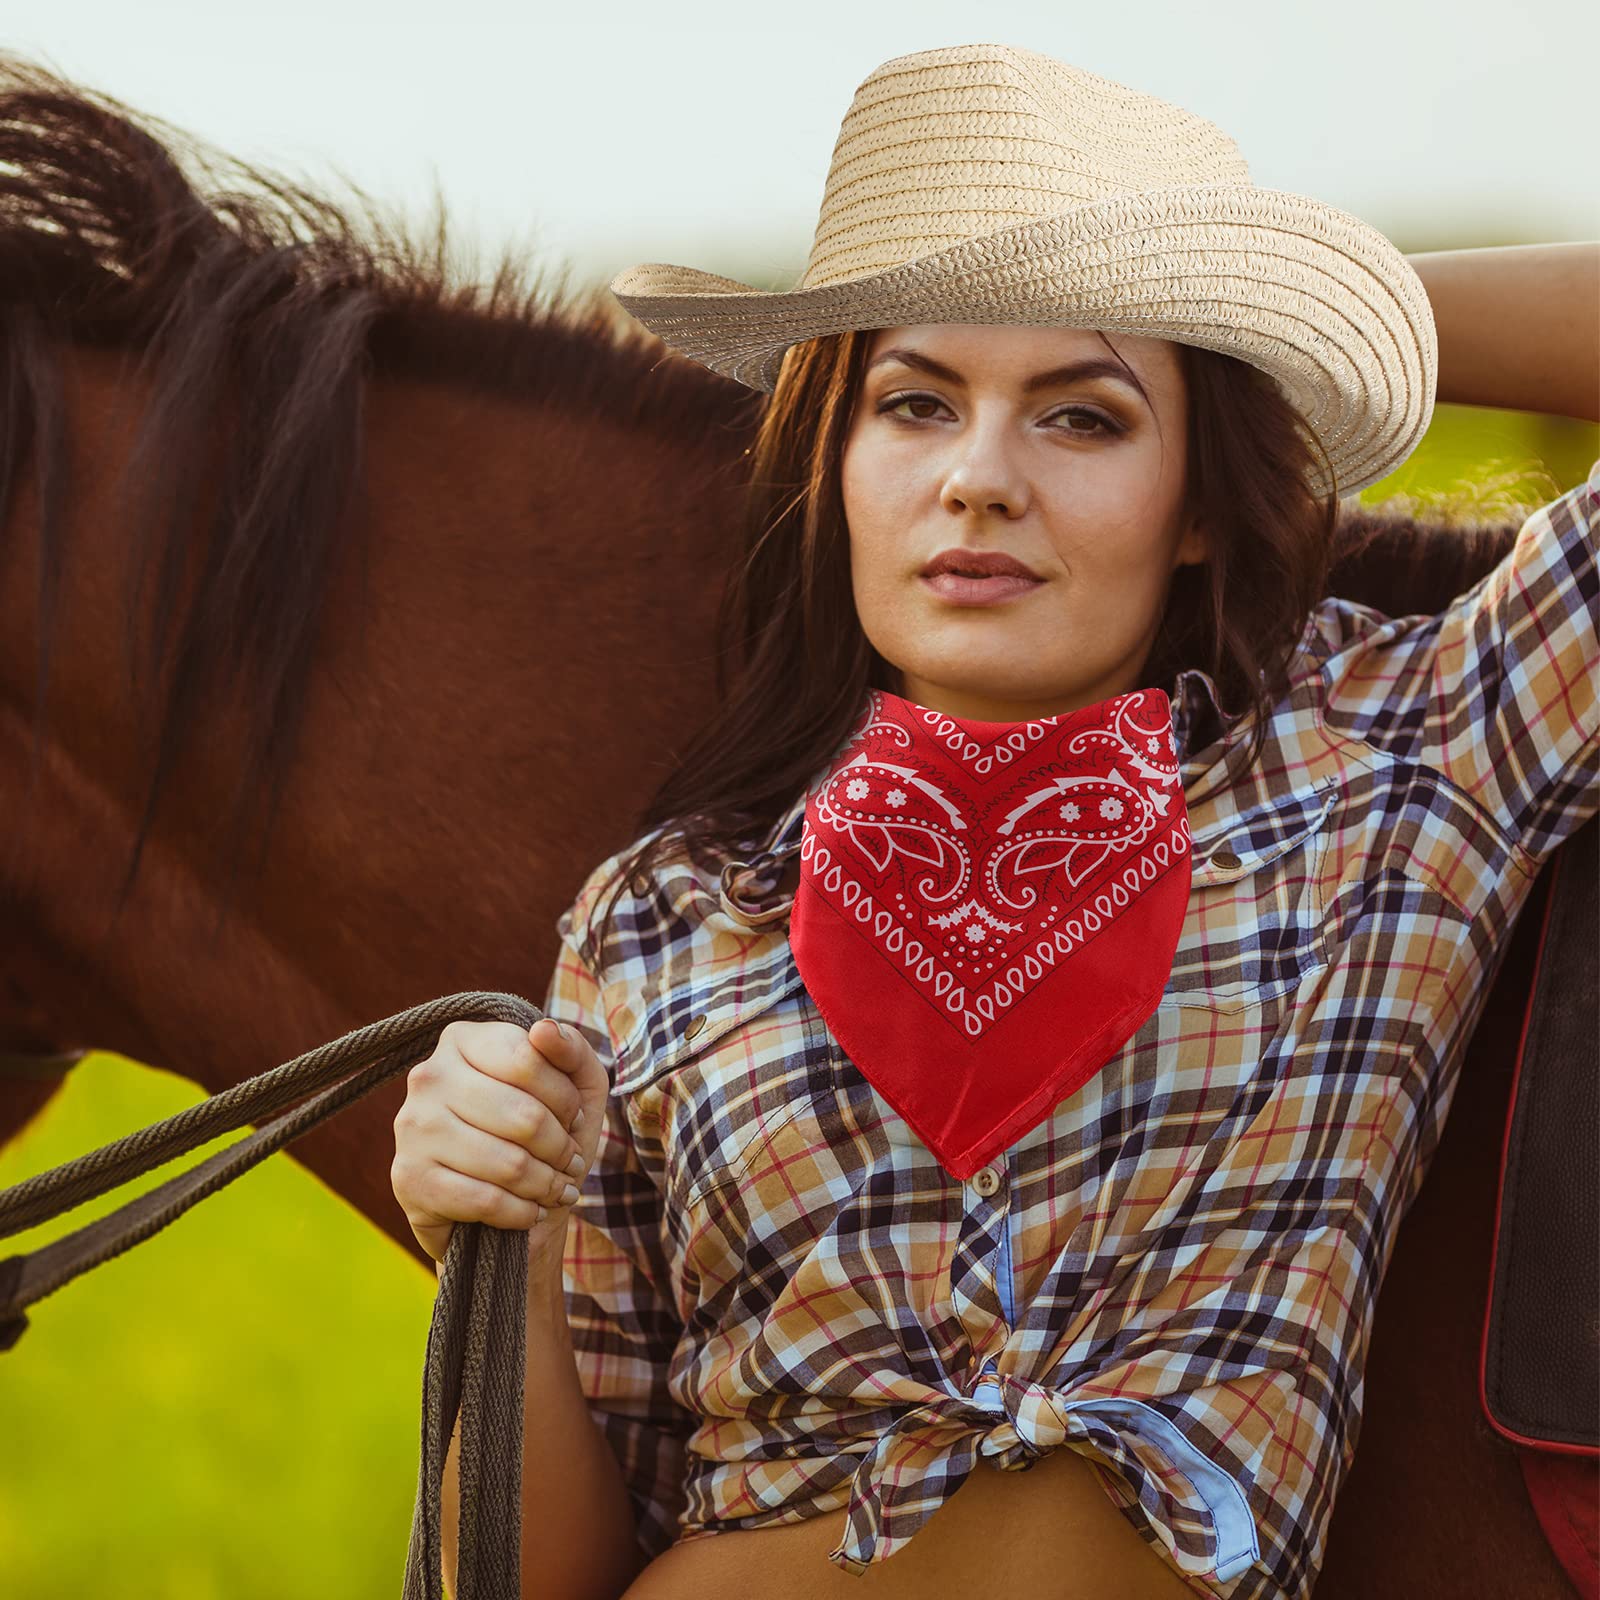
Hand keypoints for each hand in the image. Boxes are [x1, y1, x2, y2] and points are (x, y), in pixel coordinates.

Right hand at [390, 1015, 610, 1263]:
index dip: (565, 1098)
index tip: (575, 1117)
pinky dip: (521, 1212)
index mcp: (462, 1040)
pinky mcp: (408, 1179)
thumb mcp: (575, 1084)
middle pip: (523, 1115)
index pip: (527, 1059)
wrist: (500, 1216)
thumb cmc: (541, 1135)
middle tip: (570, 1162)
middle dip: (561, 1147)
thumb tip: (544, 1029)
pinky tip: (531, 1211)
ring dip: (547, 1183)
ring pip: (507, 1162)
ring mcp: (412, 1127)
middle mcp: (428, 1076)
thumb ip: (571, 1049)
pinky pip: (484, 1200)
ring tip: (557, 1188)